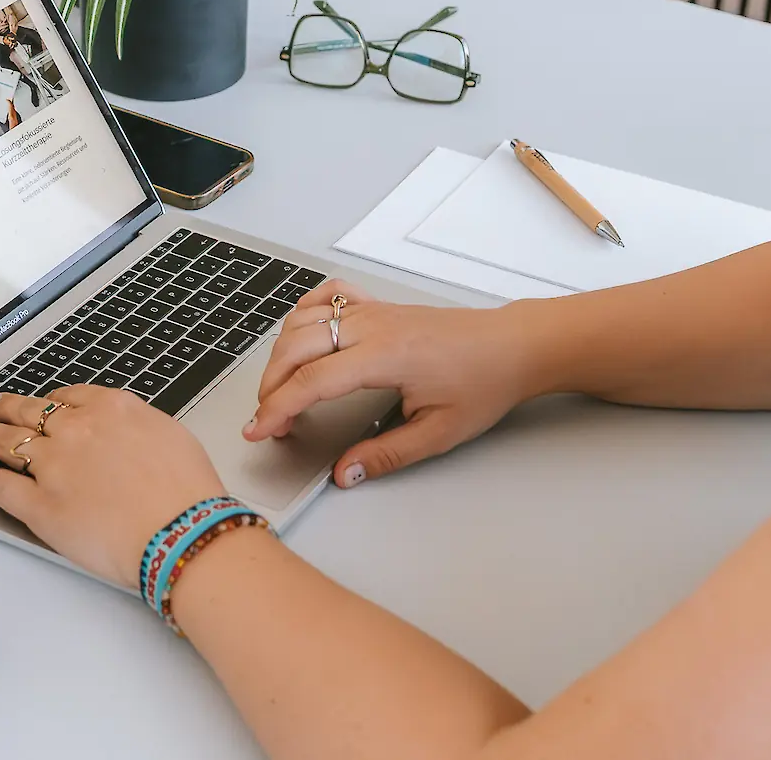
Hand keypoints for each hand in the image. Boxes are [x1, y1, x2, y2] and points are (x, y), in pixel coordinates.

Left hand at [0, 386, 225, 588]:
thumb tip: (123, 434)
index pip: (68, 396)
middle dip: (8, 408)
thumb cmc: (187, 492)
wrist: (181, 532)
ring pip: (9, 443)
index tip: (43, 407)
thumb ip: (135, 427)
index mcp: (112, 408)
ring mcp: (53, 467)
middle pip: (30, 413)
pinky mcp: (40, 506)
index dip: (50, 402)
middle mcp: (77, 430)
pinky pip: (2, 488)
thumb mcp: (169, 435)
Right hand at [250, 280, 536, 487]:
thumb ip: (386, 454)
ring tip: (281, 389)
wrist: (512, 346)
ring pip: (304, 320)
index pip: (313, 381)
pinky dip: (305, 311)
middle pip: (296, 347)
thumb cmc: (484, 382)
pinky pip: (329, 296)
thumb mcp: (439, 432)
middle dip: (270, 385)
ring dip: (281, 353)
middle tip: (268, 421)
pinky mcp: (380, 307)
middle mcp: (373, 327)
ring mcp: (374, 312)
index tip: (259, 431)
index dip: (277, 408)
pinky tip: (302, 334)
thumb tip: (345, 473)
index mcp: (385, 357)